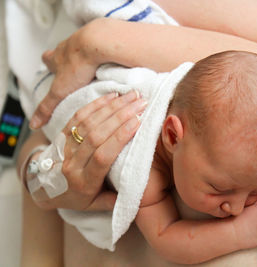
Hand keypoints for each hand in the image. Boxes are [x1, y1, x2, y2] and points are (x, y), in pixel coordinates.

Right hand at [30, 21, 103, 128]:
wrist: (98, 44)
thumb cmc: (77, 64)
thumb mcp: (59, 91)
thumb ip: (48, 106)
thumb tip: (35, 123)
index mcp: (57, 56)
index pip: (47, 59)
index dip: (50, 66)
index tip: (54, 73)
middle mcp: (70, 46)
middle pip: (66, 52)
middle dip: (71, 63)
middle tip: (78, 74)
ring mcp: (86, 40)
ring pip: (85, 50)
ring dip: (90, 60)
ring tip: (96, 73)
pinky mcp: (102, 40)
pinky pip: (103, 50)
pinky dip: (105, 58)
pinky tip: (111, 67)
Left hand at [35, 91, 146, 210]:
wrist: (46, 188)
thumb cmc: (77, 197)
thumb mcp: (93, 205)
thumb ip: (112, 200)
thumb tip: (133, 192)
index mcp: (83, 181)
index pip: (102, 156)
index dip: (120, 137)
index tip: (138, 123)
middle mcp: (72, 162)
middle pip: (96, 134)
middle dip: (121, 116)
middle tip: (141, 104)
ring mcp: (66, 146)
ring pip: (88, 122)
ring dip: (112, 107)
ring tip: (132, 96)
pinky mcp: (63, 134)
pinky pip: (78, 116)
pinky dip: (96, 104)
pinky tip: (112, 96)